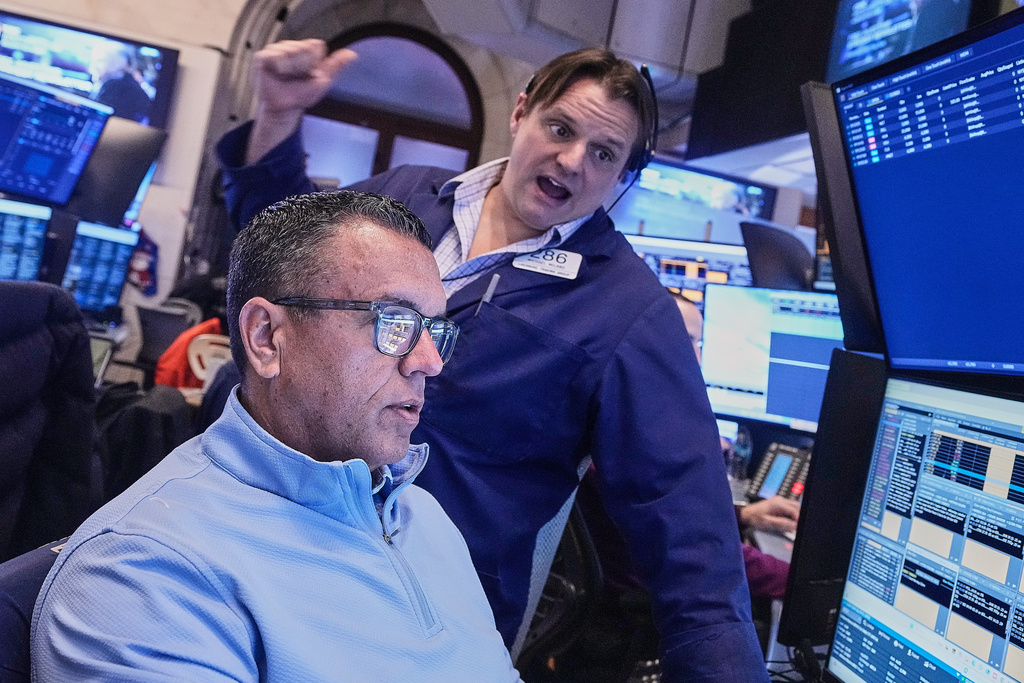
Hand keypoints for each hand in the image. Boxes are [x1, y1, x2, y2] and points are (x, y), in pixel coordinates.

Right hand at [247, 39, 356, 163]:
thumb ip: (335, 65)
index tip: (310, 74)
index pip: (316, 46)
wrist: (286, 109)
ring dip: (291, 69)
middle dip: (303, 67)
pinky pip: (275, 55)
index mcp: (305, 50)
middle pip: (303, 48)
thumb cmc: (301, 95)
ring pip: (290, 52)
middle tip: (296, 78)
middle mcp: (290, 47)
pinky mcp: (263, 56)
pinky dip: (279, 67)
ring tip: (286, 77)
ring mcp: (276, 50)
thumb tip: (352, 54)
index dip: (315, 63)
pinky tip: (277, 75)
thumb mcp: (322, 80)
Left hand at [740, 496, 799, 533]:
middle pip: (796, 506)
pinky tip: (788, 521)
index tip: (798, 527)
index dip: (799, 519)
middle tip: (798, 526)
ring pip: (793, 506)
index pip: (794, 511)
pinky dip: (791, 514)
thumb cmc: (754, 518)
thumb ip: (782, 523)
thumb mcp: (768, 523)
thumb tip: (794, 525)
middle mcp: (779, 500)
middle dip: (799, 516)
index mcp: (778, 503)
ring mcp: (779, 501)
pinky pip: (789, 508)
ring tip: (793, 525)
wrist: (746, 515)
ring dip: (795, 515)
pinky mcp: (777, 503)